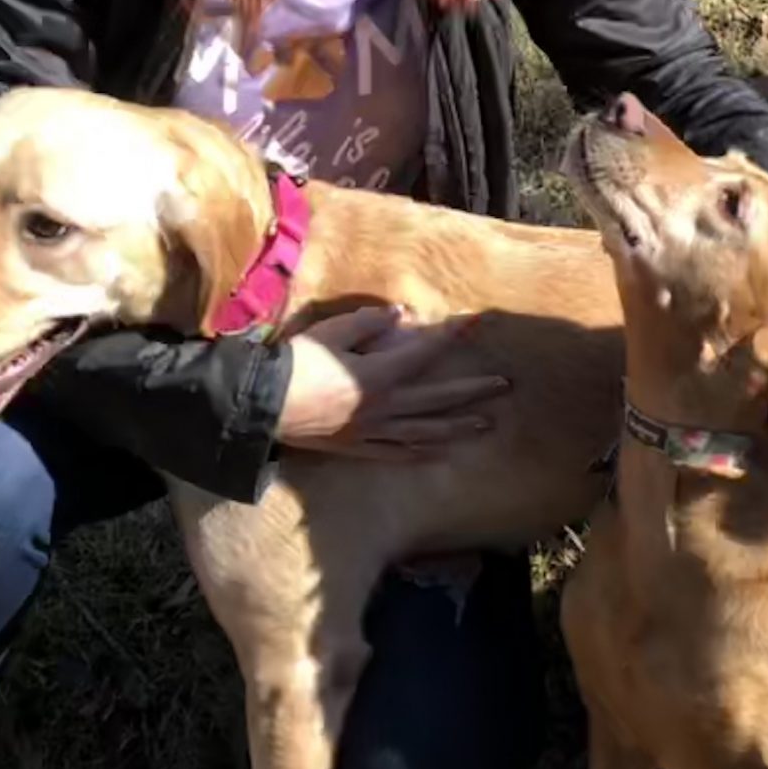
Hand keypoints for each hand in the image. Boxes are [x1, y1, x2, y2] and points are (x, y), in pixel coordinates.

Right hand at [277, 306, 508, 460]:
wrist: (263, 406)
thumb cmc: (296, 364)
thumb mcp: (332, 332)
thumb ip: (369, 324)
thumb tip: (400, 315)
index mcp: (381, 374)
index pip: (426, 351)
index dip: (453, 335)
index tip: (477, 324)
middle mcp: (385, 406)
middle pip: (439, 399)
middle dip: (473, 391)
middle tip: (504, 386)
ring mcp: (373, 431)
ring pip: (426, 431)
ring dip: (458, 427)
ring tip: (486, 424)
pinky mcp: (358, 447)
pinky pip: (397, 452)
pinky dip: (422, 452)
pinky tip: (440, 452)